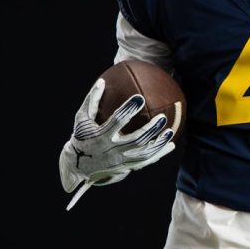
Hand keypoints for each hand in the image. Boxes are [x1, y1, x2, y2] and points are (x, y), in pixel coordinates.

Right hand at [59, 76, 175, 208]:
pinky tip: (170, 144)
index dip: (128, 109)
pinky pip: (146, 161)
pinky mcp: (126, 167)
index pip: (117, 121)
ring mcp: (120, 161)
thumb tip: (102, 81)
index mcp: (101, 136)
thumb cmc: (81, 137)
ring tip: (170, 131)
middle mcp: (112, 151)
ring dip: (159, 143)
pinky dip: (159, 154)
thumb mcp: (81, 119)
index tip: (140, 97)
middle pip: (136, 140)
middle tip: (162, 118)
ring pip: (144, 154)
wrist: (79, 167)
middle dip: (150, 129)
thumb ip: (92, 101)